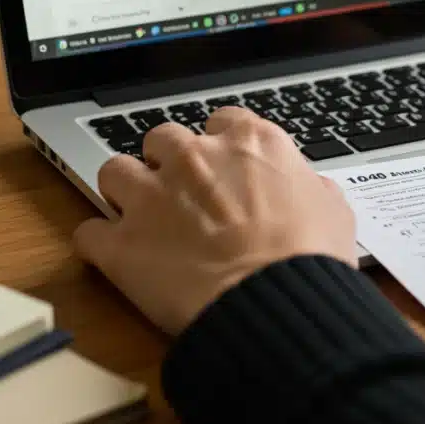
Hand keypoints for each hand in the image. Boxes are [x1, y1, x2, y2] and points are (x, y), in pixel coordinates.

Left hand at [74, 108, 356, 335]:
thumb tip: (311, 189)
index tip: (225, 165)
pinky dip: (100, 245)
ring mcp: (152, 196)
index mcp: (250, 142)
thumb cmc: (311, 258)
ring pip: (114, 170)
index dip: (222, 144)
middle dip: (169, 162)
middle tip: (182, 193)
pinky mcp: (121, 243)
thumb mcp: (334, 210)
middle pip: (163, 138)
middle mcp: (195, 157)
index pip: (223, 120)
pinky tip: (116, 257)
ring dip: (124, 191)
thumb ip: (311, 187)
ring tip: (140, 217)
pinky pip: (89, 232)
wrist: (275, 303)